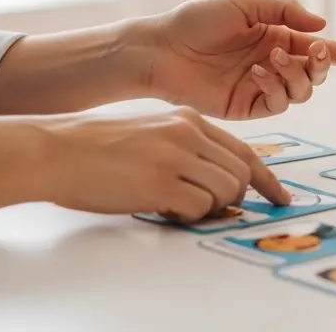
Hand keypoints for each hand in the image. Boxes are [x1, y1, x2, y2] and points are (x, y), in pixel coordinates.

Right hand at [37, 106, 290, 220]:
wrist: (57, 150)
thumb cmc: (97, 147)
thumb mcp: (152, 132)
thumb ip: (187, 149)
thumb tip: (219, 183)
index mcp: (188, 119)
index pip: (245, 150)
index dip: (266, 179)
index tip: (279, 198)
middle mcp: (188, 133)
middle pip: (241, 174)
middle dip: (232, 198)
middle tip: (205, 207)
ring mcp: (175, 157)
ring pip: (226, 192)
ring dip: (209, 209)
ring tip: (178, 206)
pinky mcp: (159, 182)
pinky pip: (199, 208)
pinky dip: (188, 217)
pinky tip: (163, 209)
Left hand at [144, 0, 335, 119]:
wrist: (162, 48)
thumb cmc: (197, 21)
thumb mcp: (245, 4)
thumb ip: (285, 12)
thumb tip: (321, 26)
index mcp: (275, 36)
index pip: (319, 48)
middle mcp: (274, 63)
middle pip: (317, 72)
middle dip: (323, 62)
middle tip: (313, 51)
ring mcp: (262, 87)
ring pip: (303, 90)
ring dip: (296, 73)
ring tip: (273, 58)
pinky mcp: (248, 107)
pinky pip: (279, 103)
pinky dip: (277, 87)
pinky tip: (259, 72)